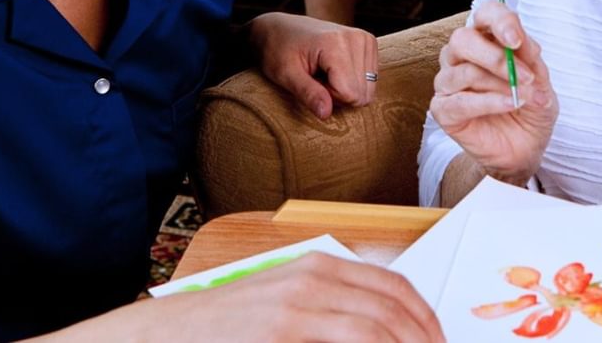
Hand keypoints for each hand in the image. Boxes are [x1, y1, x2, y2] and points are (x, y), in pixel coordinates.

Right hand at [44, 252, 443, 341]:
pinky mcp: (281, 330)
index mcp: (317, 266)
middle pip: (396, 309)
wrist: (161, 335)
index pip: (396, 286)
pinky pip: (352, 342)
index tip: (440, 341)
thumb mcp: (281, 306)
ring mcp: (297, 305)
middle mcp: (313, 278)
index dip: (427, 318)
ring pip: (380, 329)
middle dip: (425, 337)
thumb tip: (380, 331)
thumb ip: (327, 311)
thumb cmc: (222, 328)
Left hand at [249, 12, 377, 118]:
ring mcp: (365, 39)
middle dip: (338, 94)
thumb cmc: (278, 50)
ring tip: (324, 72)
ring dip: (344, 88)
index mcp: (336, 43)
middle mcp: (357, 38)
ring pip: (368, 89)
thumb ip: (308, 93)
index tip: (310, 82)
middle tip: (316, 78)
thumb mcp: (285, 75)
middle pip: (361, 93)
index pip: (349, 93)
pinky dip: (351, 80)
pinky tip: (334, 68)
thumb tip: (326, 114)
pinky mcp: (368, 43)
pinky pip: (370, 80)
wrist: (280, 28)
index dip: (328, 97)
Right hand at [427, 0, 557, 183]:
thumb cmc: (531, 108)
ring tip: (524, 97)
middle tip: (525, 76)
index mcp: (486, 38)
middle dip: (496, 57)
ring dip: (499, 85)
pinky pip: (459, 101)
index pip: (485, 14)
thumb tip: (522, 42)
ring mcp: (449, 82)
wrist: (526, 147)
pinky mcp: (443, 109)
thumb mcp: (541, 81)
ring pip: (463, 72)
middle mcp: (461, 55)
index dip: (500, 22)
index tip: (517, 40)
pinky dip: (489, 103)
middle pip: (462, 40)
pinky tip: (510, 105)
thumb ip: (530, 59)